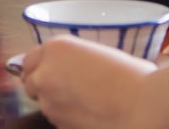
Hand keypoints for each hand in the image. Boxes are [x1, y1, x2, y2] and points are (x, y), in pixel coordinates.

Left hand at [19, 37, 168, 128]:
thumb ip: (73, 59)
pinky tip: (86, 112)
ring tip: (82, 100)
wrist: (139, 104)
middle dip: (42, 85)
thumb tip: (70, 69)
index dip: (41, 67)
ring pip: (42, 102)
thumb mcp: (96, 53)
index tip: (50, 71)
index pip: (29, 60)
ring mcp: (48, 101)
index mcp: (55, 48)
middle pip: (29, 82)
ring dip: (55, 101)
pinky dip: (65, 115)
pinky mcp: (57, 123)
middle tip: (64, 87)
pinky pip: (55, 118)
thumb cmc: (129, 75)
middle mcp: (45, 73)